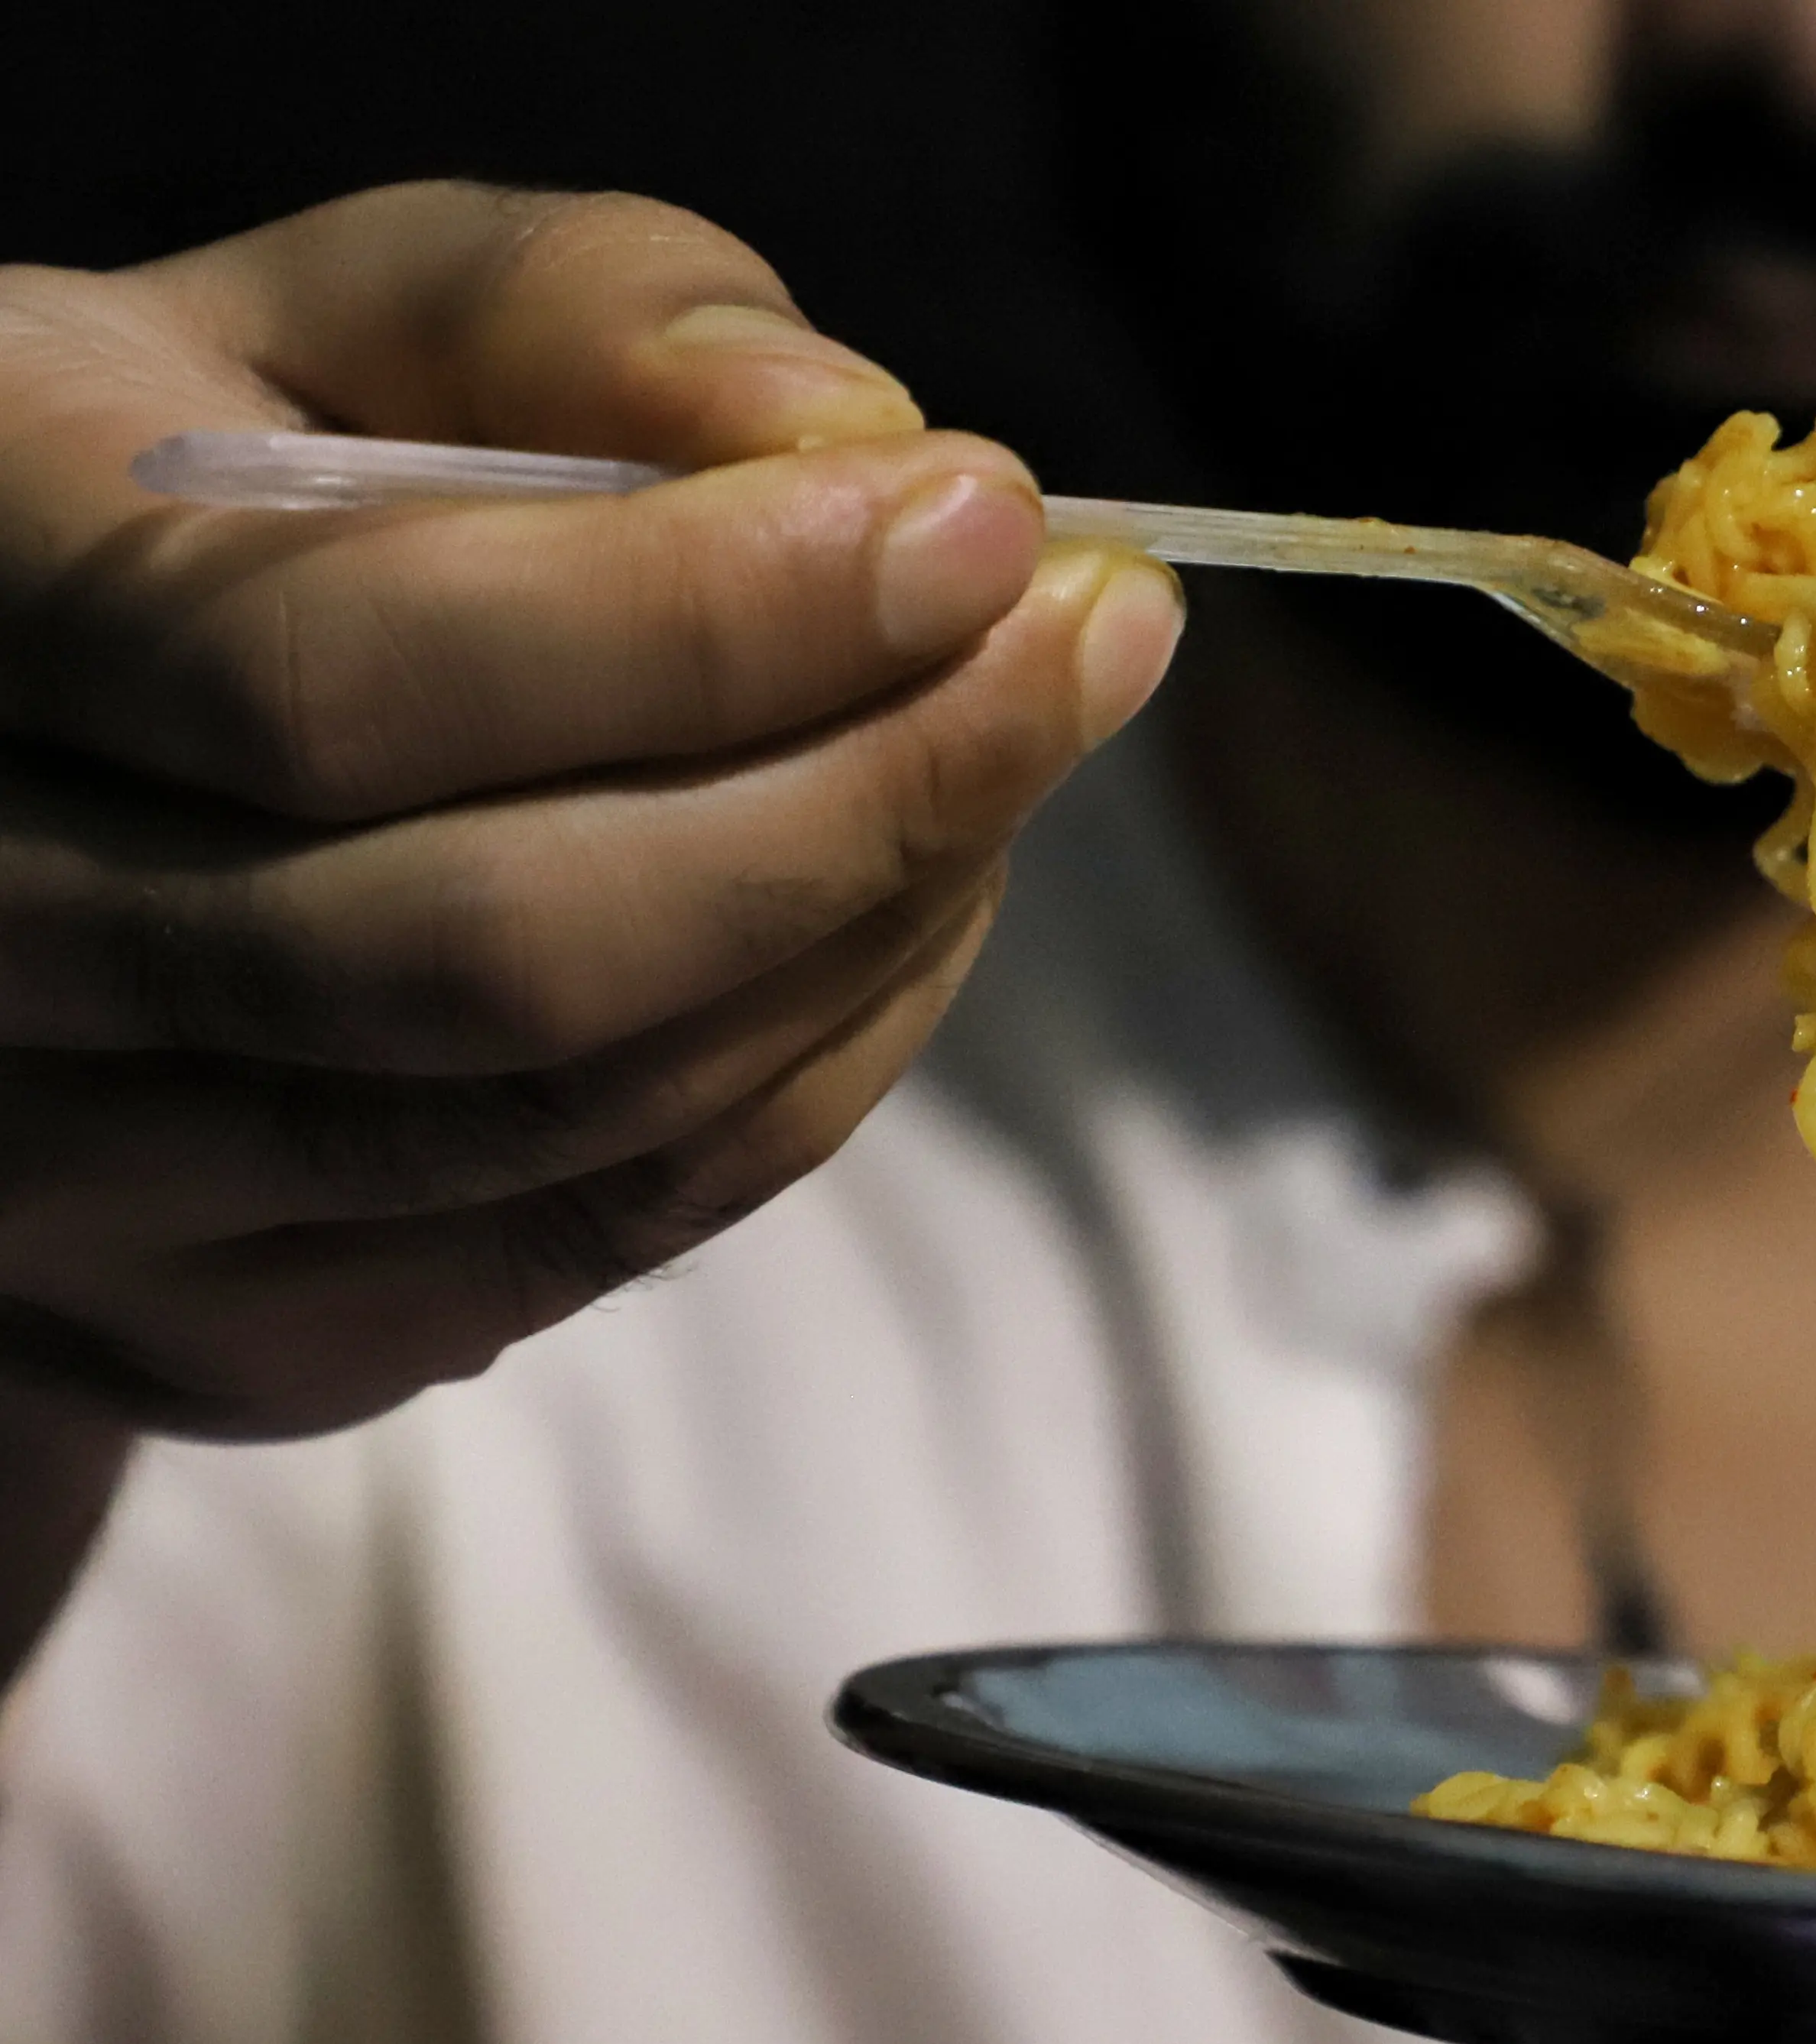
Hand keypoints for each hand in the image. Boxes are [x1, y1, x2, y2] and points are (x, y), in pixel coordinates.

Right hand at [0, 182, 1179, 1464]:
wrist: (22, 809)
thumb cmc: (215, 507)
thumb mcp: (328, 328)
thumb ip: (564, 314)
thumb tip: (846, 427)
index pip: (343, 673)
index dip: (706, 615)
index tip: (991, 521)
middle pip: (491, 946)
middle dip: (864, 794)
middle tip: (1089, 649)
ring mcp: (78, 1186)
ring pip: (572, 1114)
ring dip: (874, 928)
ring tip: (1020, 750)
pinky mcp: (228, 1336)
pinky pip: (603, 1232)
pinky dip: (820, 1066)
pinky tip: (920, 909)